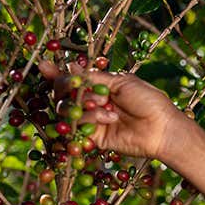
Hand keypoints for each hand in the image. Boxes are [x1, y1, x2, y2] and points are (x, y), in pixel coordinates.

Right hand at [38, 61, 184, 160]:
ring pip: (67, 110)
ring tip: (104, 103)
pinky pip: (78, 127)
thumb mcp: (121, 82)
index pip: (71, 80)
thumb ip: (93, 78)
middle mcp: (92, 103)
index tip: (43, 66)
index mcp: (100, 86)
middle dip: (67, 87)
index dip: (56, 74)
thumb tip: (69, 67)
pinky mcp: (94, 137)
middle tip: (77, 85)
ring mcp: (92, 120)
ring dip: (83, 103)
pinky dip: (89, 119)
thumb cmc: (148, 101)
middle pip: (62, 95)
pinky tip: (108, 117)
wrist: (162, 128)